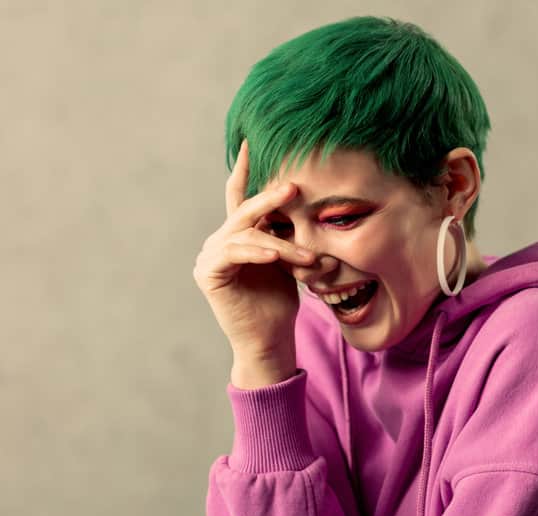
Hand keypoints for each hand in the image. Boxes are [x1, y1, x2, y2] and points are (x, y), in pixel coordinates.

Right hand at [192, 139, 316, 358]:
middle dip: (270, 199)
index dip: (244, 168)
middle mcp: (220, 240)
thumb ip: (291, 233)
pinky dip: (257, 253)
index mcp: (239, 233)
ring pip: (247, 235)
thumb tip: (315, 205)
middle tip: (294, 187)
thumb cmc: (282, 301)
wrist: (270, 339)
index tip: (252, 140)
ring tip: (309, 256)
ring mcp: (211, 256)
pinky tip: (274, 257)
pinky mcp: (208, 273)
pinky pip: (234, 254)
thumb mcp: (292, 260)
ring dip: (281, 245)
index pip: (240, 195)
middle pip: (244, 210)